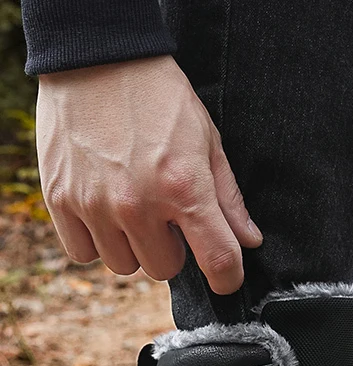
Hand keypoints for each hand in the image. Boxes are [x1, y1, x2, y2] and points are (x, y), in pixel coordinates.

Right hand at [36, 56, 261, 294]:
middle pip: (164, 269)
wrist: (97, 57)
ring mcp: (96, 204)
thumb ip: (228, 199)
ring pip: (123, 265)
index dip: (228, 278)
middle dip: (171, 248)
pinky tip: (104, 212)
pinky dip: (96, 240)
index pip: (218, 261)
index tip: (226, 277)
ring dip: (133, 246)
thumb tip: (249, 241)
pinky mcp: (60, 199)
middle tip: (166, 215)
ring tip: (133, 209)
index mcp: (185, 189)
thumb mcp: (208, 142)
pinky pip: (83, 253)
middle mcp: (139, 205)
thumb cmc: (160, 98)